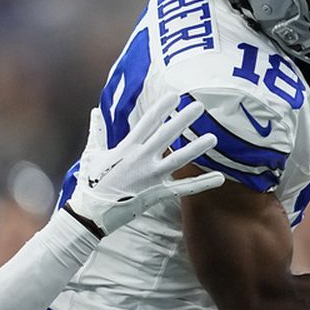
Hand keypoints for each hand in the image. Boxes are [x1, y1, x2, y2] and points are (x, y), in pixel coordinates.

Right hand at [66, 96, 223, 234]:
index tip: (175, 95)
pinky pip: (183, 189)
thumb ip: (97, 131)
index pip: (147, 122)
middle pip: (166, 135)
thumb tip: (94, 112)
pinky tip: (220, 178)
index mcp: (126, 147)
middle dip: (183, 120)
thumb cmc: (90, 184)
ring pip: (179, 160)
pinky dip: (202, 183)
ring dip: (196, 148)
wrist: (91, 214)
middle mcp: (141, 160)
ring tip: (213, 138)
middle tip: (199, 106)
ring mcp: (150, 177)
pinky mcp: (156, 194)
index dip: (162, 107)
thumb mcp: (92, 154)